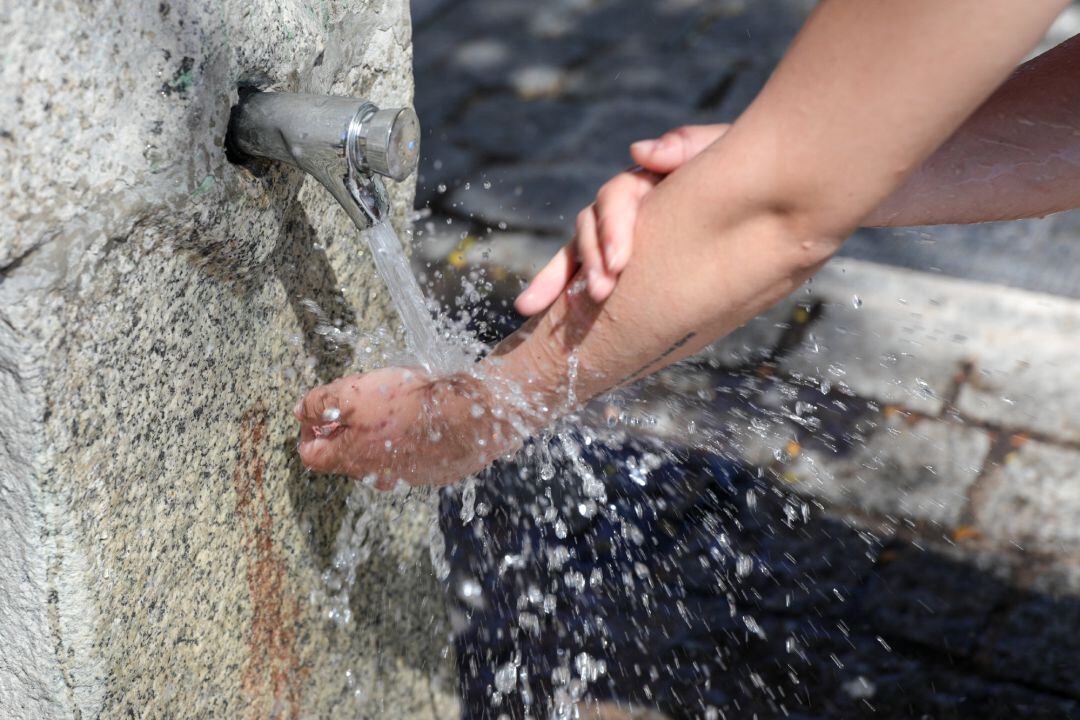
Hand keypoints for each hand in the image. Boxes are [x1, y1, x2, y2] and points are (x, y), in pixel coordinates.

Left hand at [294, 367, 513, 487]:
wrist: (469, 416)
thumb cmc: (410, 404)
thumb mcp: (353, 393)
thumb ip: (320, 403)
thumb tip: (301, 411)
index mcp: (351, 459)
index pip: (311, 455)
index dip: (307, 432)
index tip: (318, 413)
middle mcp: (375, 476)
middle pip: (346, 456)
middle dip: (345, 430)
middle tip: (356, 403)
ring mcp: (405, 477)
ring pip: (378, 457)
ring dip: (377, 435)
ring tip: (391, 406)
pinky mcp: (432, 471)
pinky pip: (410, 457)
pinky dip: (407, 440)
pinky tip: (419, 417)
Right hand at [514, 123, 730, 314]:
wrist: (773, 201)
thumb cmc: (749, 170)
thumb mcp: (724, 150)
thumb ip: (686, 145)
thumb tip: (640, 152)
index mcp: (648, 182)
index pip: (614, 199)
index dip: (612, 227)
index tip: (619, 261)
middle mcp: (628, 209)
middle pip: (589, 228)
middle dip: (588, 262)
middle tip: (600, 294)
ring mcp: (622, 239)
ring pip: (579, 255)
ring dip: (562, 281)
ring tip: (550, 311)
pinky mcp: (626, 270)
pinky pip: (586, 279)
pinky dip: (560, 294)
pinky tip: (537, 312)